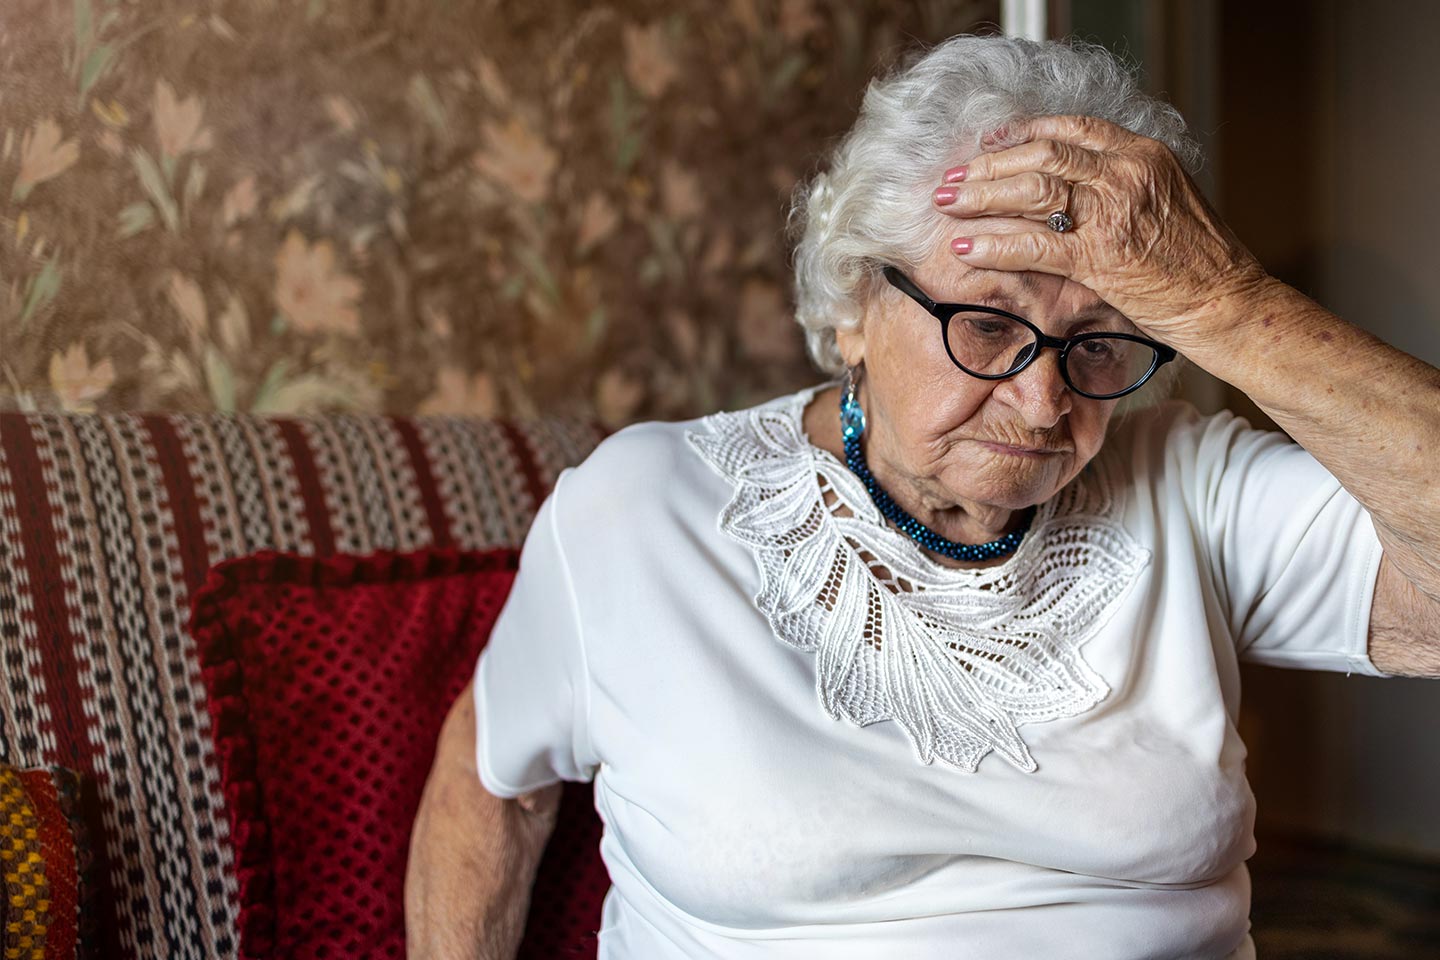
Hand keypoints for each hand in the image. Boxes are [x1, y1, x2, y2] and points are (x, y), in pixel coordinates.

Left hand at [932, 115, 1271, 353]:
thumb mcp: (1166, 201)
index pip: (1070, 130)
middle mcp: (1127, 173)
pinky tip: (966, 247)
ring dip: (981, 196)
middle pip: (1041, 155)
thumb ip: (1123, 185)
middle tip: (951, 176)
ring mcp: (1114, 212)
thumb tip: (1074, 186)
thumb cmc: (1199, 262)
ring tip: (946, 204)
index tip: (988, 144)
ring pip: (1032, 190)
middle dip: (987, 165)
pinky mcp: (1101, 256)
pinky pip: (1033, 243)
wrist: (1228, 302)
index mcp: (1143, 154)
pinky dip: (993, 244)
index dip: (1020, 135)